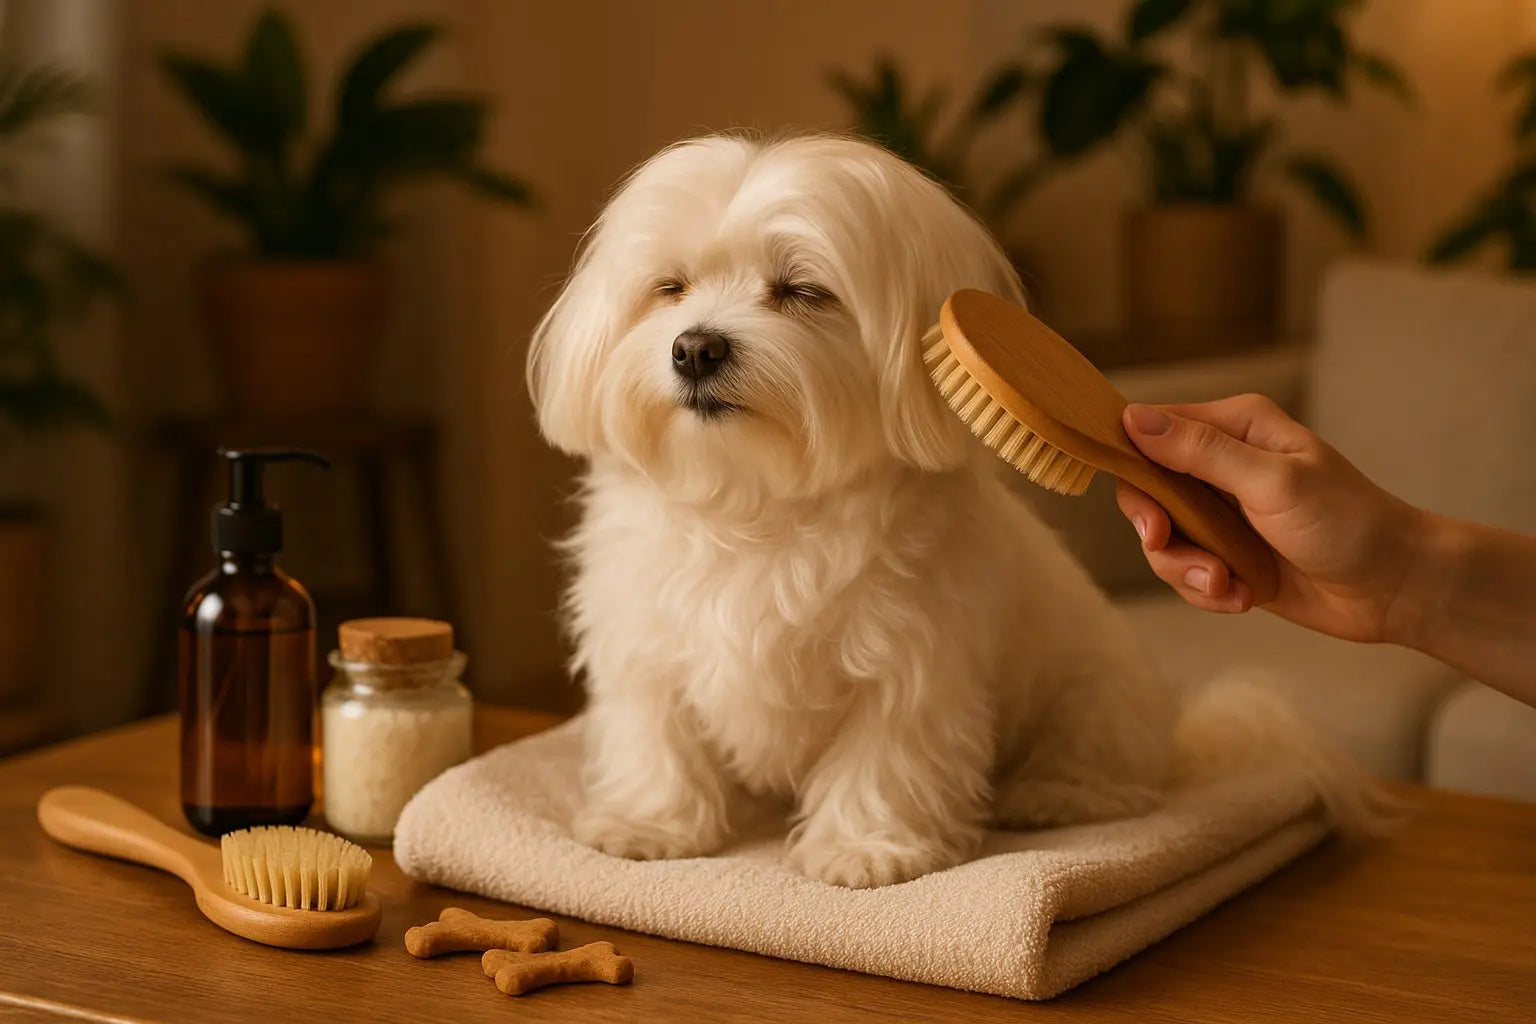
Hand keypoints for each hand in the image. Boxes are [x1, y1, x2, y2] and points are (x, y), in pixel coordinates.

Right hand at [1115, 394, 1426, 642]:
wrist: (1394, 587)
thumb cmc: (1347, 523)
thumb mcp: (1272, 483)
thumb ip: (1202, 452)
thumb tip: (1133, 419)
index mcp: (1235, 427)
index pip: (1151, 430)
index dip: (1132, 467)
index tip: (1149, 516)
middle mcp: (1221, 463)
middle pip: (1145, 489)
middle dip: (1158, 532)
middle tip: (1170, 550)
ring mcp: (1222, 511)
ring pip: (1162, 539)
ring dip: (1187, 570)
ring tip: (1226, 586)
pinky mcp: (1226, 553)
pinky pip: (1184, 571)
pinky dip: (1206, 591)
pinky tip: (1243, 597)